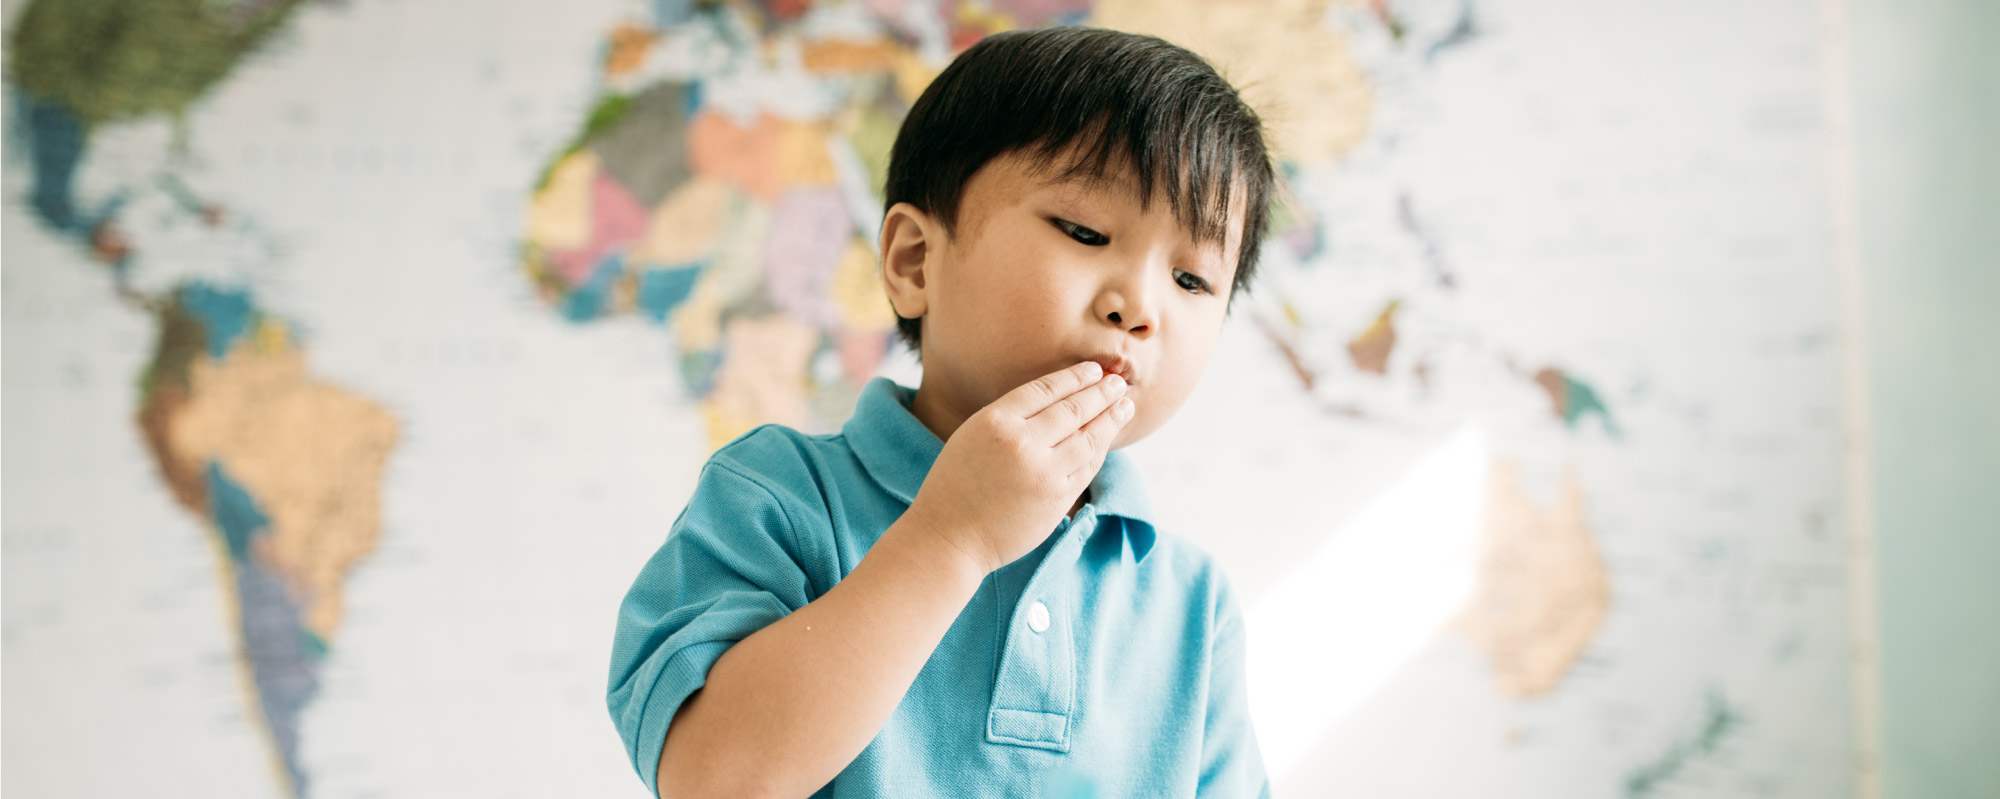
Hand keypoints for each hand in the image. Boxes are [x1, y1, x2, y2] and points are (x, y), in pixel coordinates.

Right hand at [903, 362, 1136, 574]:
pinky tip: (1107, 439)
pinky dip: (1100, 450)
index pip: (1046, 389)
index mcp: (995, 421)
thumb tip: (1059, 400)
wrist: (950, 536)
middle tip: (1118, 382)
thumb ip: (1011, 419)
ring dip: (1110, 419)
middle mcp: (1021, 443)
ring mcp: (1042, 473)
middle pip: (1073, 409)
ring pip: (1088, 438)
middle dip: (1101, 392)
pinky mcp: (1057, 499)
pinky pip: (1086, 468)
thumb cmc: (956, 485)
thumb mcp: (972, 436)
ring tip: (1124, 406)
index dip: (1075, 377)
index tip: (1094, 369)